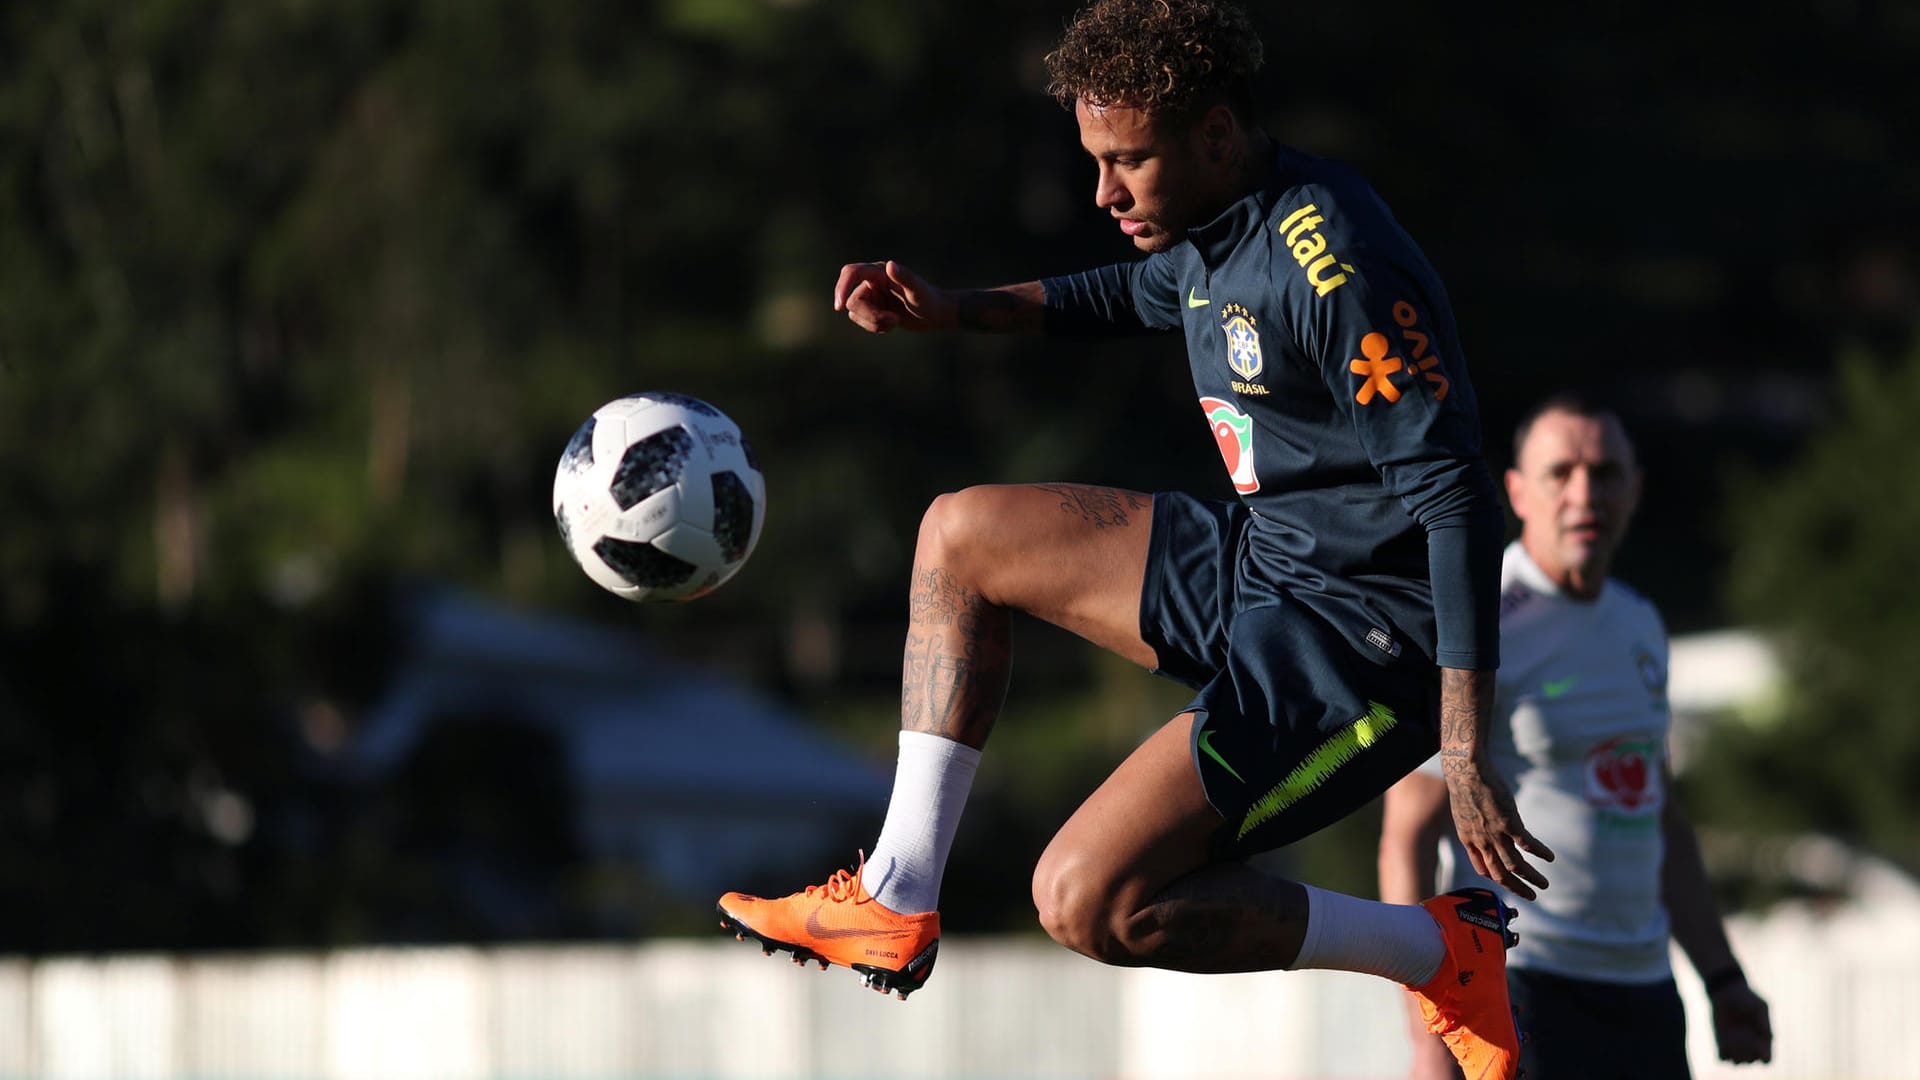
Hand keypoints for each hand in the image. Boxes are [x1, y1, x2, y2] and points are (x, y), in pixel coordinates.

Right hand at [833, 260, 954, 332]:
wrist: (935, 314)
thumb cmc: (928, 299)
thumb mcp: (918, 290)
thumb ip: (905, 277)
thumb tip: (890, 265)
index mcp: (879, 272)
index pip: (851, 273)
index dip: (842, 287)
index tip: (839, 306)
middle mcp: (871, 282)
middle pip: (852, 301)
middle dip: (871, 315)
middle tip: (894, 321)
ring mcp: (870, 296)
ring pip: (855, 313)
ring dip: (875, 323)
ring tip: (895, 322)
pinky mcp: (871, 309)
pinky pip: (861, 321)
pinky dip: (876, 327)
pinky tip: (892, 324)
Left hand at [1442, 754, 1553, 899]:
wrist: (1466, 770)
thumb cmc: (1465, 786)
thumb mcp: (1463, 812)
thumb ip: (1473, 826)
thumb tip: (1485, 830)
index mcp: (1469, 840)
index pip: (1482, 868)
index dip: (1495, 876)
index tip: (1506, 881)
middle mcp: (1481, 842)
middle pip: (1500, 874)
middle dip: (1517, 888)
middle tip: (1532, 896)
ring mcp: (1495, 834)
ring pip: (1516, 866)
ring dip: (1532, 878)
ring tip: (1545, 884)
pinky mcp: (1509, 822)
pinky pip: (1527, 844)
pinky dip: (1540, 853)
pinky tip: (1550, 857)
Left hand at [1710, 981, 1771, 1063]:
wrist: (1726, 992)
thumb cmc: (1747, 998)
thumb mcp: (1760, 1007)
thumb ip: (1764, 1021)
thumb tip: (1768, 1037)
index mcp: (1763, 1040)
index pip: (1767, 1060)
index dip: (1763, 1056)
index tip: (1757, 1044)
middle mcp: (1750, 1046)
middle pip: (1751, 1061)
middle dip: (1746, 1053)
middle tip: (1742, 1038)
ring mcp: (1735, 1046)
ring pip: (1737, 1062)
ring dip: (1734, 1055)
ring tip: (1732, 1040)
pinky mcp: (1721, 1043)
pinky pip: (1722, 1058)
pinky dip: (1723, 1054)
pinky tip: (1723, 1043)